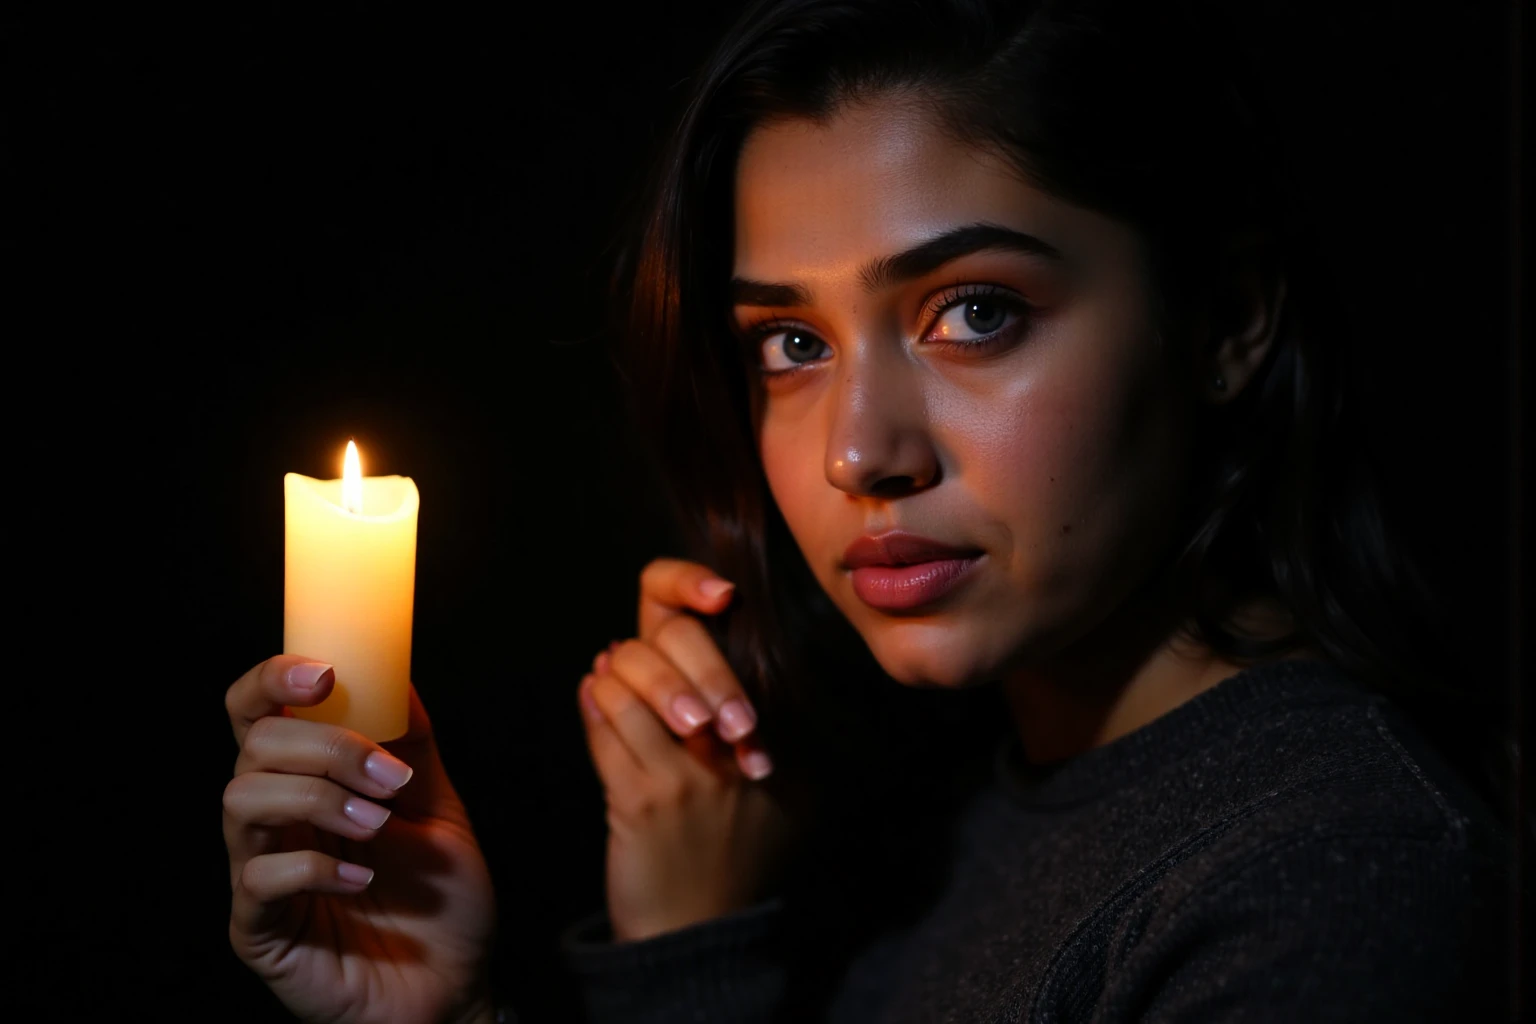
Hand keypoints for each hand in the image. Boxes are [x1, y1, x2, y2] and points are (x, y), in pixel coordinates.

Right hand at [224, 656, 497, 1023]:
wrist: (455, 986)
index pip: (257, 713)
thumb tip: (398, 671)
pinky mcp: (258, 929)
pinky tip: (362, 877)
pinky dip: (312, 866)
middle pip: (254, 745)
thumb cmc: (440, 902)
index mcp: (307, 780)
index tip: (323, 673)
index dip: (272, 680)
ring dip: (319, 799)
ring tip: (378, 824)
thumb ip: (412, 744)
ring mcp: (258, 873)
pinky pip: (258, 879)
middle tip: (388, 777)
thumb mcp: (437, 806)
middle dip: (326, 745)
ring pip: (242, 800)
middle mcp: (274, 819)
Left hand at [577, 558, 805, 942]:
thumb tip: (628, 646)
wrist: (702, 931)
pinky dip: (595, 708)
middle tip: (632, 668)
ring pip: (626, 676)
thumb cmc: (727, 846)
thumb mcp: (758, 773)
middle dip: (645, 653)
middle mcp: (736, 737)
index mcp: (769, 720)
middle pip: (673, 640)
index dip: (695, 582)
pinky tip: (598, 707)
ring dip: (612, 678)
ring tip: (612, 687)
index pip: (724, 624)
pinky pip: (604, 722)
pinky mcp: (643, 798)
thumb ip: (723, 706)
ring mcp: (689, 768)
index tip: (713, 596)